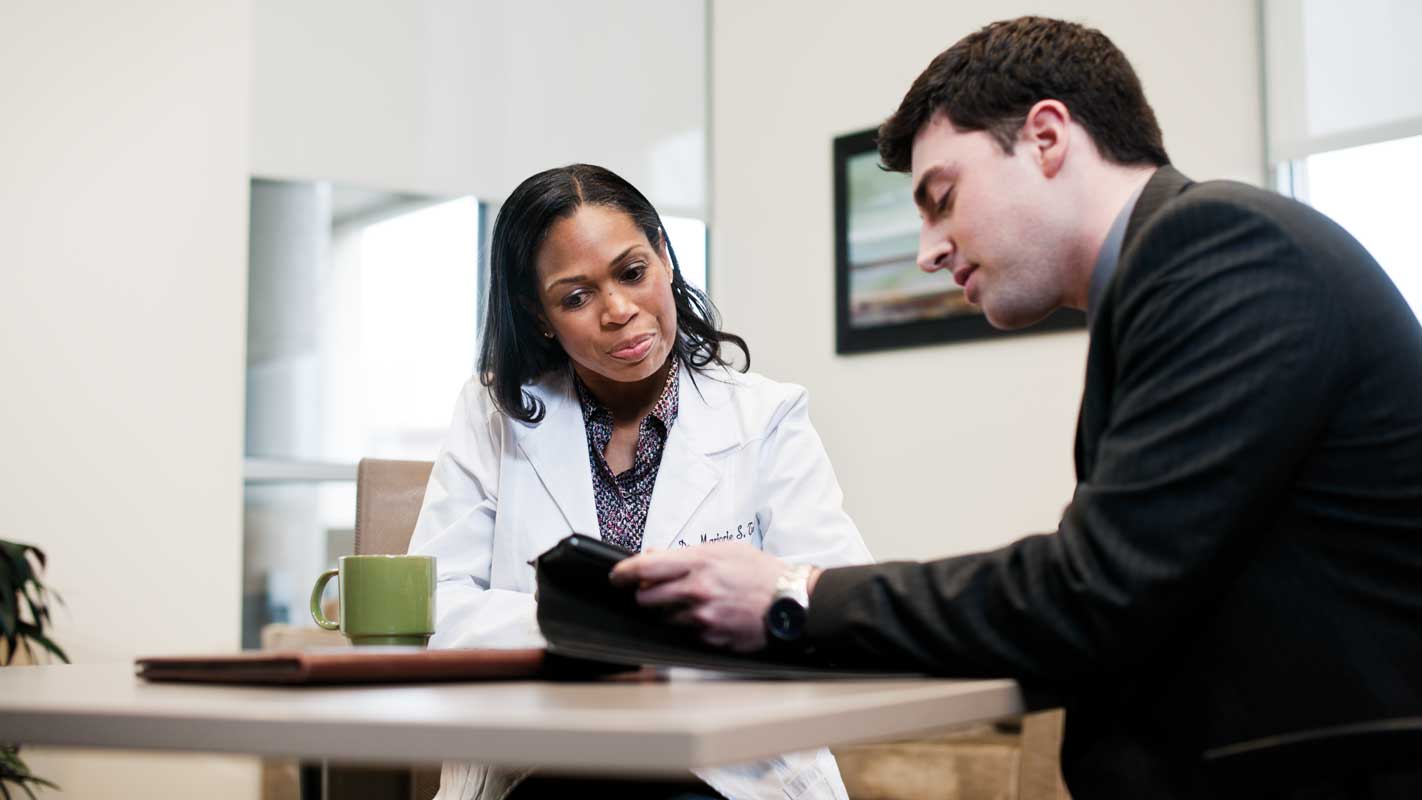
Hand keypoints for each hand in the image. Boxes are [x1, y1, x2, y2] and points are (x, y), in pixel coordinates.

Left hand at [610, 542, 784, 651]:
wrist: (791, 601)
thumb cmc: (760, 573)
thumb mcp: (725, 550)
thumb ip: (686, 553)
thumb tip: (654, 555)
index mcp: (699, 562)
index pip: (645, 567)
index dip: (623, 573)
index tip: (617, 576)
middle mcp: (697, 590)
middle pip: (646, 598)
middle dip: (645, 595)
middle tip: (655, 591)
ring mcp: (703, 618)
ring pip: (663, 619)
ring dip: (668, 613)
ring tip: (692, 604)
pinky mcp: (711, 639)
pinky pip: (685, 635)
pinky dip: (689, 628)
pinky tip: (708, 618)